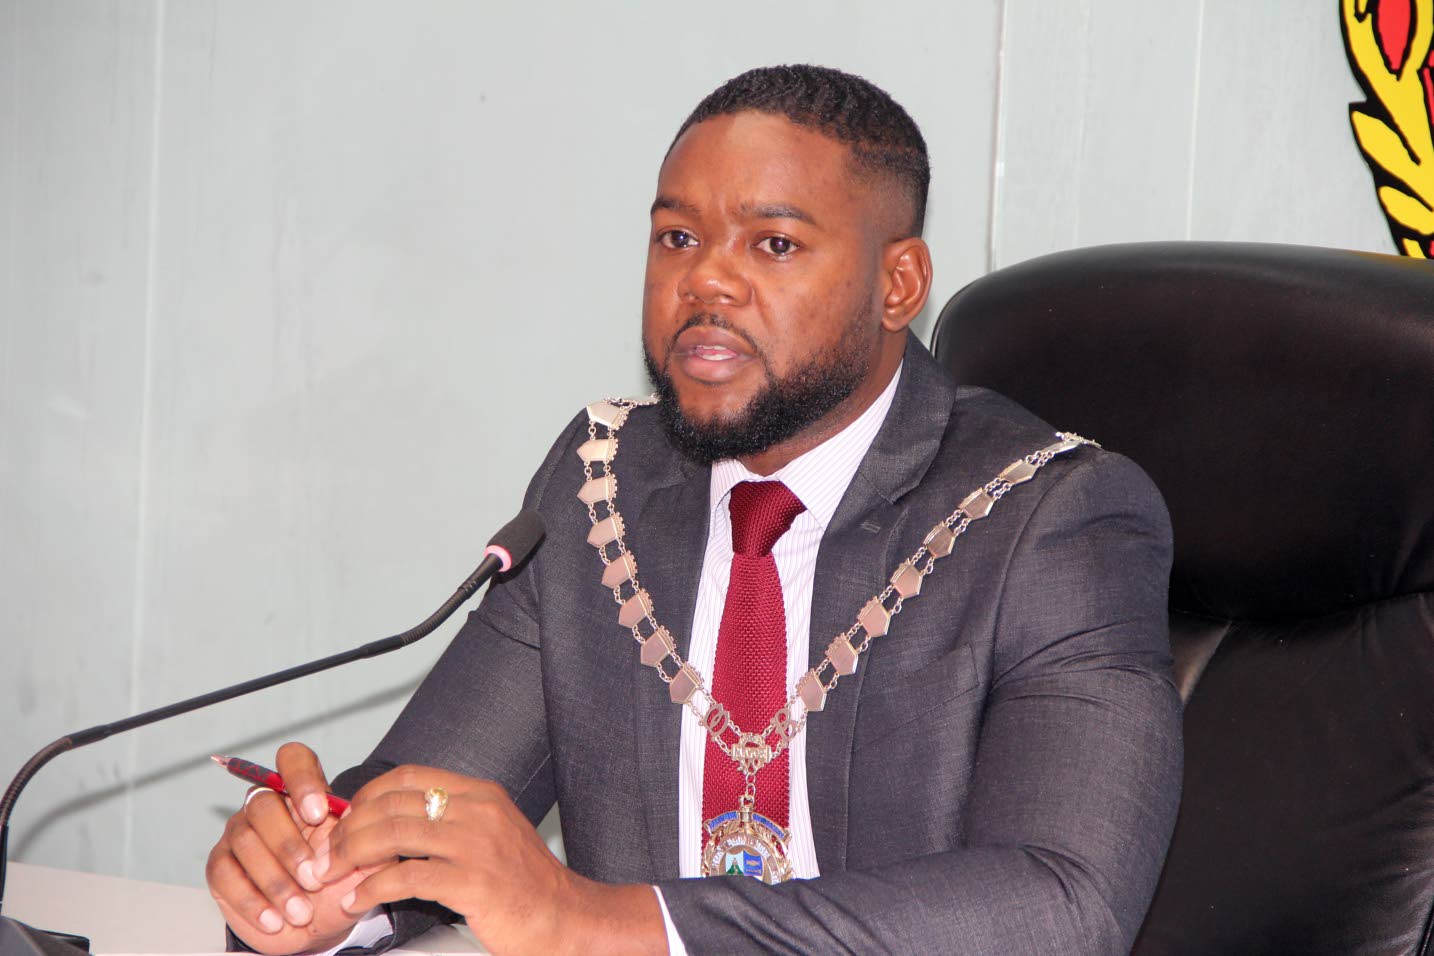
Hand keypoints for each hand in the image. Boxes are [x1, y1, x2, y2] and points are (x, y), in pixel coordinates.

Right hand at [204, 742, 382, 953]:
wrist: (313, 927)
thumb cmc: (336, 886)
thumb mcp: (364, 864)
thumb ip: (370, 843)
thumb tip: (371, 828)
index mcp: (303, 795)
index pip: (294, 760)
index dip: (302, 779)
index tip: (318, 813)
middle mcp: (267, 807)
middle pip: (263, 804)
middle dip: (289, 846)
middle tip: (314, 879)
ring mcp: (239, 834)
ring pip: (246, 841)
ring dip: (275, 881)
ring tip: (301, 910)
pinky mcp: (220, 866)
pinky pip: (226, 874)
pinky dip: (252, 900)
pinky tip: (274, 919)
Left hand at [317, 765, 664, 955]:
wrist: (566, 919)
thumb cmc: (526, 885)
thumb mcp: (492, 835)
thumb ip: (451, 823)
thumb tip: (396, 824)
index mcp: (482, 794)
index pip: (410, 776)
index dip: (370, 794)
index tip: (349, 817)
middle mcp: (478, 811)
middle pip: (395, 803)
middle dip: (352, 827)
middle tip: (330, 850)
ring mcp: (476, 845)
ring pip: (394, 834)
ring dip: (353, 855)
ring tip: (334, 873)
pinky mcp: (472, 882)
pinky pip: (406, 878)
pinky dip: (372, 889)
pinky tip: (359, 899)